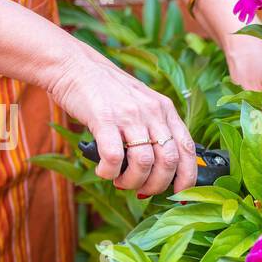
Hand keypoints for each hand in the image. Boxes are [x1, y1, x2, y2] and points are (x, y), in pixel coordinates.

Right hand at [47, 45, 197, 194]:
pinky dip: (109, 172)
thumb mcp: (141, 104)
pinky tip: (103, 171)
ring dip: (133, 182)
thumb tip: (162, 168)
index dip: (188, 178)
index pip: (188, 149)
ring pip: (144, 163)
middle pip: (169, 161)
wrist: (74, 66)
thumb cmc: (106, 91)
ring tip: (121, 181)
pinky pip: (114, 157)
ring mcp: (129, 115)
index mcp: (165, 109)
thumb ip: (154, 129)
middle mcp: (152, 111)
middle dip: (157, 185)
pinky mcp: (104, 119)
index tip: (180, 195)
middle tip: (142, 191)